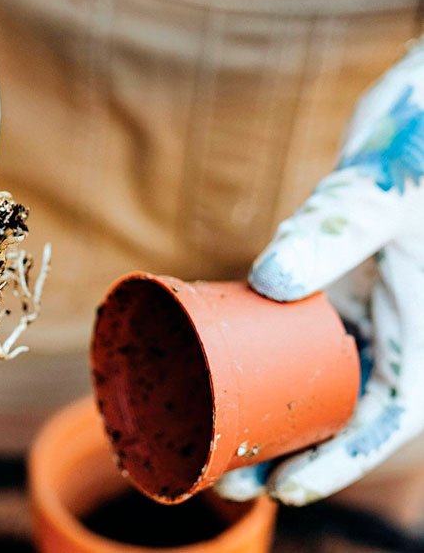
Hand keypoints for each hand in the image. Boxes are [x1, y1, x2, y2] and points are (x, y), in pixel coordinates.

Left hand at [215, 40, 423, 504]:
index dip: (339, 461)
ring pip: (311, 386)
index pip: (384, 417)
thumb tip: (268, 280)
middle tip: (225, 480)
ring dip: (266, 422)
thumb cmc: (408, 158)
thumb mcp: (377, 198)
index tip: (285, 488)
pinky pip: (289, 344)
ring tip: (209, 448)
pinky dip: (256, 371)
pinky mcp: (322, 293)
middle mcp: (388, 332)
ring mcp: (353, 314)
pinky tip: (213, 386)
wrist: (406, 124)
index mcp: (418, 334)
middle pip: (338, 414)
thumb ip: (332, 233)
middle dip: (287, 453)